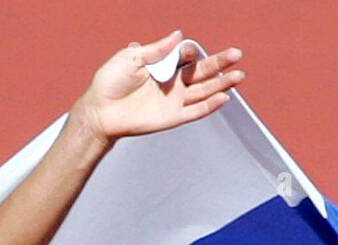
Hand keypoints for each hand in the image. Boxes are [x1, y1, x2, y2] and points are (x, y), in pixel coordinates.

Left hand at [75, 30, 243, 143]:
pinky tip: (223, 98)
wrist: (99, 111)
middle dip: (220, 63)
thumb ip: (156, 49)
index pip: (186, 56)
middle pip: (202, 72)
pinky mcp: (171, 117)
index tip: (188, 50)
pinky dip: (209, 106)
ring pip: (203, 91)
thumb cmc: (110, 82)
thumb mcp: (130, 57)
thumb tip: (178, 34)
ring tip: (239, 75)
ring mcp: (173, 100)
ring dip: (221, 84)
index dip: (190, 52)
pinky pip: (194, 111)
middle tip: (237, 55)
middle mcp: (172, 82)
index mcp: (163, 64)